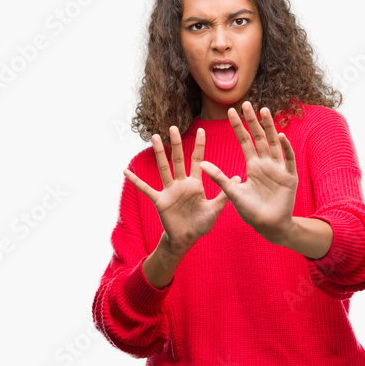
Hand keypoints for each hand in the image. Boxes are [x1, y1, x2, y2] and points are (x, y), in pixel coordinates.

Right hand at [123, 125, 237, 256]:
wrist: (187, 238)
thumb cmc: (201, 223)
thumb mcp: (215, 209)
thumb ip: (224, 193)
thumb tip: (238, 177)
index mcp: (195, 184)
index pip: (198, 161)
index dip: (200, 146)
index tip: (202, 130)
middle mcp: (181, 183)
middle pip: (178, 159)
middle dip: (176, 144)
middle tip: (173, 127)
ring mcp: (169, 190)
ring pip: (163, 168)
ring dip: (159, 153)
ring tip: (155, 137)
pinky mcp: (160, 200)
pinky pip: (146, 189)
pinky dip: (136, 181)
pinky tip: (126, 171)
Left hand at [200, 101, 297, 244]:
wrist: (269, 226)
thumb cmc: (252, 211)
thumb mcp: (232, 192)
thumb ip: (219, 177)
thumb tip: (201, 163)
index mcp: (253, 166)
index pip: (245, 141)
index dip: (239, 126)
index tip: (231, 111)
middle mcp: (266, 164)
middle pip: (260, 138)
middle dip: (253, 121)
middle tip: (247, 103)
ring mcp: (279, 169)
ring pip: (274, 144)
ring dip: (270, 128)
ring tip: (264, 112)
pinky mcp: (289, 177)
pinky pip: (288, 160)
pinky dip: (286, 148)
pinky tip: (281, 136)